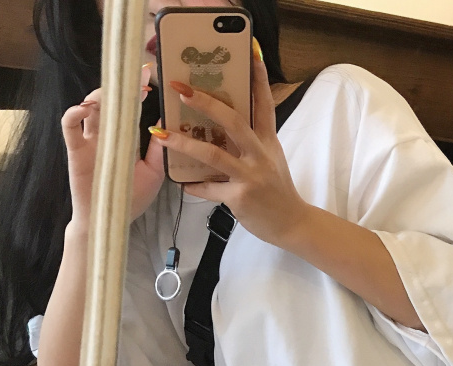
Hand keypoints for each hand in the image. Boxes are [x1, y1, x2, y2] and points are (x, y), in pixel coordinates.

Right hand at [61, 65, 164, 228]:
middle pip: (109, 104)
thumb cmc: (130, 198)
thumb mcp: (154, 172)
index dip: (137, 93)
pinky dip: (73, 113)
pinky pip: (69, 127)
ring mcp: (90, 142)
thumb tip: (167, 123)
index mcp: (126, 139)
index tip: (149, 78)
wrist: (109, 219)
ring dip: (98, 96)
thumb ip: (159, 149)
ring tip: (112, 92)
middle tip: (135, 78)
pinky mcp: (76, 151)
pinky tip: (85, 108)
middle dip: (119, 89)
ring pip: (89, 109)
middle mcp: (107, 136)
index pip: (131, 110)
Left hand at [148, 53, 310, 246]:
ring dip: (184, 143)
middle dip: (206, 103)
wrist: (292, 224)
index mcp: (269, 142)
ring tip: (161, 135)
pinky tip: (183, 184)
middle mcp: (260, 155)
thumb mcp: (272, 160)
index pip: (265, 104)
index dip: (258, 78)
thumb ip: (253, 142)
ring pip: (213, 155)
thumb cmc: (278, 191)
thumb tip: (226, 124)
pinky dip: (194, 186)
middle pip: (233, 122)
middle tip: (181, 89)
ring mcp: (250, 176)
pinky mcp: (240, 197)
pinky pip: (210, 188)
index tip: (250, 53)